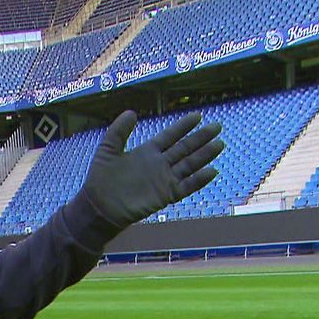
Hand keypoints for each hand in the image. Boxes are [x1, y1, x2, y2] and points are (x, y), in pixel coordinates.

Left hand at [80, 110, 224, 225]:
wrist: (99, 206)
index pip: (170, 136)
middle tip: (217, 126)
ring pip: (189, 165)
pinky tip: (212, 171)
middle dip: (200, 138)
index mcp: (147, 151)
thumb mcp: (107, 150)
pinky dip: (198, 180)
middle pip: (184, 148)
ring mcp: (164, 179)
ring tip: (219, 145)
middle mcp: (159, 164)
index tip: (198, 116)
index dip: (183, 126)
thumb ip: (118, 131)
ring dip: (204, 156)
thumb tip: (131, 112)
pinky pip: (186, 187)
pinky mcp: (165, 195)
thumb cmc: (101, 179)